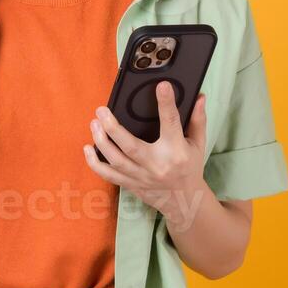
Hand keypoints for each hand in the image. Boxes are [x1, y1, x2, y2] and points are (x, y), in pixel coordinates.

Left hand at [83, 82, 209, 224]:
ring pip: (116, 161)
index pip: (171, 123)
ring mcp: (142, 177)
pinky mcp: (131, 185)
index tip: (162, 86)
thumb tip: (199, 97)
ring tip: (93, 123)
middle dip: (113, 128)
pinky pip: (109, 176)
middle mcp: (158, 165)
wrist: (185, 201)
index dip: (166, 103)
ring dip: (101, 142)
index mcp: (177, 151)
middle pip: (131, 146)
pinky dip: (95, 163)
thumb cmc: (190, 167)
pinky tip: (87, 148)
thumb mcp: (199, 144)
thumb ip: (197, 120)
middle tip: (101, 110)